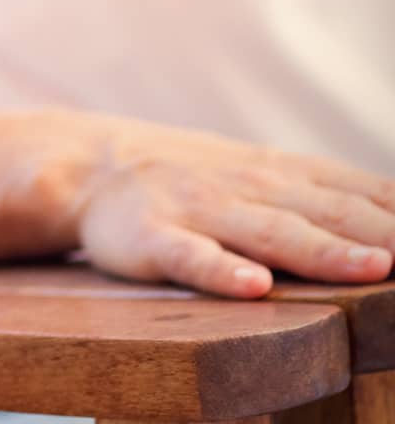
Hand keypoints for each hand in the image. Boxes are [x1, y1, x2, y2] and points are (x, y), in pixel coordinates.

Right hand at [76, 119, 394, 295]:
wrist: (88, 167)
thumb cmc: (191, 181)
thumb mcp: (261, 176)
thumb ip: (327, 195)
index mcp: (277, 173)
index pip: (356, 192)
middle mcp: (245, 186)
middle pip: (326, 213)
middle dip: (386, 235)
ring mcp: (198, 208)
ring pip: (268, 232)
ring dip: (322, 250)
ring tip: (371, 267)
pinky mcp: (153, 236)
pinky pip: (190, 256)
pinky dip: (222, 270)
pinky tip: (253, 285)